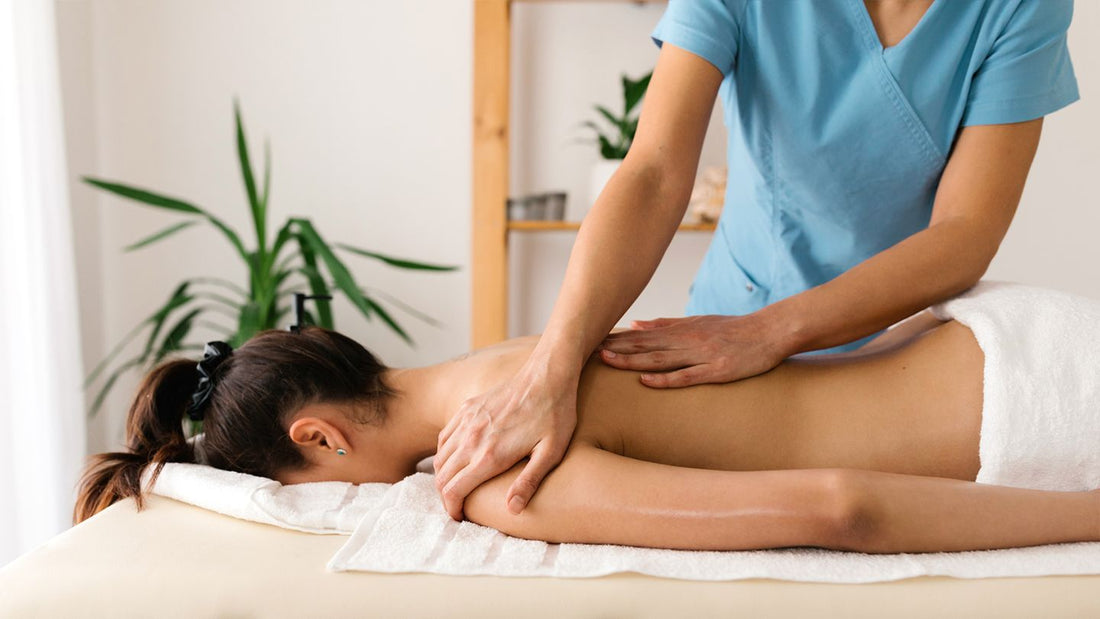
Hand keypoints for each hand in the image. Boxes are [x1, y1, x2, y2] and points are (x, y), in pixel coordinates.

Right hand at [433, 360, 577, 520]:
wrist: (548, 375)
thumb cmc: (555, 415)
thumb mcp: (551, 453)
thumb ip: (529, 482)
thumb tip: (512, 510)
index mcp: (490, 455)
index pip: (454, 490)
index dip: (452, 510)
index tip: (459, 518)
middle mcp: (472, 439)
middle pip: (441, 477)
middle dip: (446, 497)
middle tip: (458, 506)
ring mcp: (467, 421)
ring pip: (440, 457)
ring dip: (443, 476)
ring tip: (457, 486)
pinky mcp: (467, 408)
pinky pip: (445, 436)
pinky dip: (444, 453)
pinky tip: (457, 459)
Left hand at [598, 312, 790, 387]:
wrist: (769, 332)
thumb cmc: (732, 329)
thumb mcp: (698, 322)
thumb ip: (667, 325)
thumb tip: (635, 325)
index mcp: (681, 329)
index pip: (642, 335)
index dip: (616, 338)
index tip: (591, 340)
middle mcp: (687, 340)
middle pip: (645, 345)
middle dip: (616, 348)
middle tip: (587, 350)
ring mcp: (701, 355)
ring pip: (660, 359)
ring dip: (632, 360)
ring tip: (607, 361)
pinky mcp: (716, 370)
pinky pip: (687, 376)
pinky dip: (665, 379)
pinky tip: (646, 381)